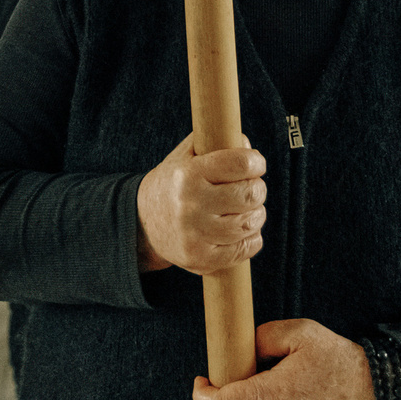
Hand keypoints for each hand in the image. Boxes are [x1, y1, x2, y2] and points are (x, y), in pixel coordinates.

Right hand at [136, 133, 265, 274]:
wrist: (142, 222)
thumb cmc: (172, 184)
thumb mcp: (185, 155)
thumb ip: (214, 140)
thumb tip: (246, 143)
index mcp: (188, 175)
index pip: (240, 164)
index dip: (256, 162)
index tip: (256, 164)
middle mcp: (191, 205)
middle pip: (250, 195)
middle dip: (258, 188)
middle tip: (252, 187)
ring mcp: (195, 235)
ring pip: (250, 223)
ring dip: (257, 214)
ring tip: (247, 209)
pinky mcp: (200, 259)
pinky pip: (244, 249)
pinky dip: (252, 238)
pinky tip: (243, 230)